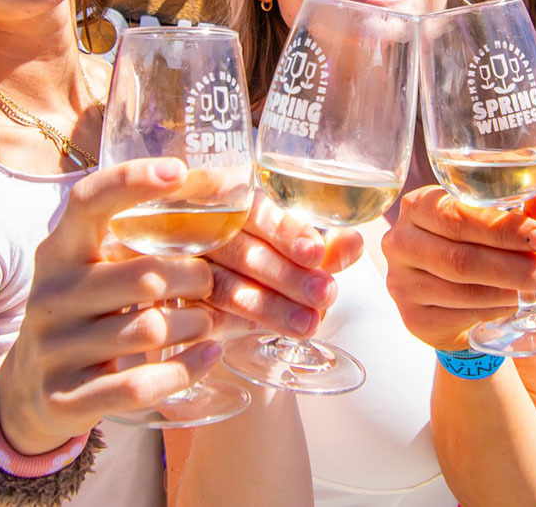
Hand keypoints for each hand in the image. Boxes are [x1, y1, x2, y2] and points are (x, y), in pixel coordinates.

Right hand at [0, 157, 220, 453]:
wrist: (29, 390)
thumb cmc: (85, 312)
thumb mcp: (93, 268)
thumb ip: (141, 235)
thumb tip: (231, 182)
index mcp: (59, 250)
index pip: (87, 202)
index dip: (131, 181)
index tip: (179, 169)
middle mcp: (52, 294)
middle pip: (145, 276)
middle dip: (195, 278)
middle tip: (210, 282)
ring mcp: (54, 348)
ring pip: (150, 329)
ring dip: (196, 324)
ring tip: (207, 320)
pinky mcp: (65, 397)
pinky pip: (140, 384)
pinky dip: (187, 369)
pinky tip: (209, 354)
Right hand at [199, 192, 363, 337]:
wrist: (208, 271)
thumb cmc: (261, 249)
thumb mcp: (294, 243)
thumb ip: (324, 245)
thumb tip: (354, 244)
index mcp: (234, 201)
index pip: (259, 212)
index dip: (287, 232)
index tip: (316, 253)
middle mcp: (205, 230)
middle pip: (244, 252)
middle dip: (287, 276)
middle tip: (325, 294)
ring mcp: (186, 266)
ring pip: (225, 287)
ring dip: (269, 306)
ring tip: (308, 323)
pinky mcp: (181, 301)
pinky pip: (204, 316)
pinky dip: (235, 325)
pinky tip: (262, 334)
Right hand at [382, 186, 535, 351]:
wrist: (444, 298)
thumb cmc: (470, 248)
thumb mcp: (491, 225)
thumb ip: (515, 212)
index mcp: (418, 206)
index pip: (458, 215)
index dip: (504, 228)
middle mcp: (401, 242)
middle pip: (461, 256)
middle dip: (516, 265)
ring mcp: (402, 283)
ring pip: (464, 289)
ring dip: (514, 290)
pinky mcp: (413, 318)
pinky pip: (463, 314)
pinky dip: (500, 309)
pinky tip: (524, 304)